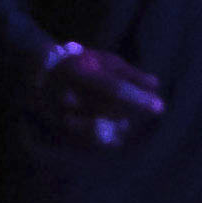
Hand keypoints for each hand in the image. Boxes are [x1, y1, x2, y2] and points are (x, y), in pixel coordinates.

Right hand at [23, 41, 165, 145]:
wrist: (42, 71)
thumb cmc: (82, 63)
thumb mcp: (105, 61)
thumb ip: (129, 74)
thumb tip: (155, 85)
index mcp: (78, 73)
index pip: (112, 89)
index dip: (136, 99)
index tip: (160, 106)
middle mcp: (65, 95)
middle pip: (104, 111)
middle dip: (129, 114)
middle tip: (151, 112)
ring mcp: (59, 114)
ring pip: (94, 129)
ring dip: (117, 128)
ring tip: (127, 126)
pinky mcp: (58, 128)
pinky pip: (85, 141)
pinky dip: (105, 140)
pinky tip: (118, 138)